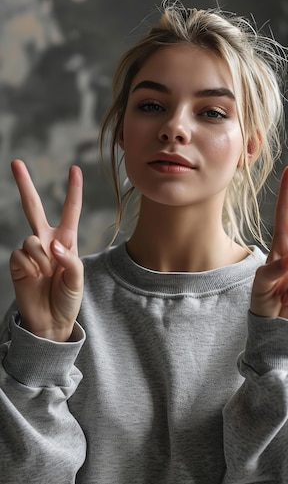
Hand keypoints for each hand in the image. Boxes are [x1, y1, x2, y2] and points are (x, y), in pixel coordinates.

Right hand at [9, 159, 83, 340]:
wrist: (51, 321)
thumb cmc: (68, 299)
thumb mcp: (77, 279)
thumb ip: (69, 260)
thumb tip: (51, 245)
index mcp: (66, 241)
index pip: (69, 211)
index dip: (73, 191)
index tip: (74, 169)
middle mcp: (46, 241)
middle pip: (33, 207)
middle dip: (24, 185)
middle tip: (15, 162)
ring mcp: (30, 251)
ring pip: (31, 238)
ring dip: (41, 258)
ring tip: (46, 275)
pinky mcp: (17, 263)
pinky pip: (21, 254)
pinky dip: (31, 266)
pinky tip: (35, 278)